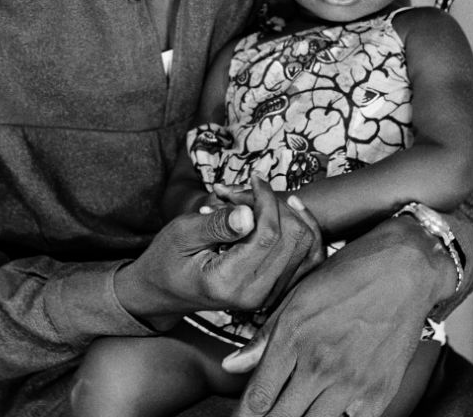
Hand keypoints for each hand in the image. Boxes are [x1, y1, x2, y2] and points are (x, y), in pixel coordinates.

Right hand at [115, 178, 323, 330]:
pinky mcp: (277, 288)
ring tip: (260, 202)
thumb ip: (216, 224)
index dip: (266, 199)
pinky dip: (305, 229)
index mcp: (229, 283)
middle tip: (248, 192)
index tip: (254, 178)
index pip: (268, 235)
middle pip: (292, 238)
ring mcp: (269, 295)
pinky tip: (289, 210)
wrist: (164, 290)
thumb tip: (249, 214)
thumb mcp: (182, 234)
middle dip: (274, 205)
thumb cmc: (168, 258)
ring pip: (305, 245)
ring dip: (288, 214)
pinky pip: (309, 257)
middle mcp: (256, 295)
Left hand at [223, 215, 453, 416]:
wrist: (404, 268)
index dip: (245, 416)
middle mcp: (319, 363)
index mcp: (294, 335)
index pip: (258, 397)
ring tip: (298, 408)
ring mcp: (351, 382)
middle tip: (267, 415)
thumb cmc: (348, 273)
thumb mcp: (298, 294)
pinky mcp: (379, 393)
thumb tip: (232, 365)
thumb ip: (264, 336)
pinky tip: (330, 406)